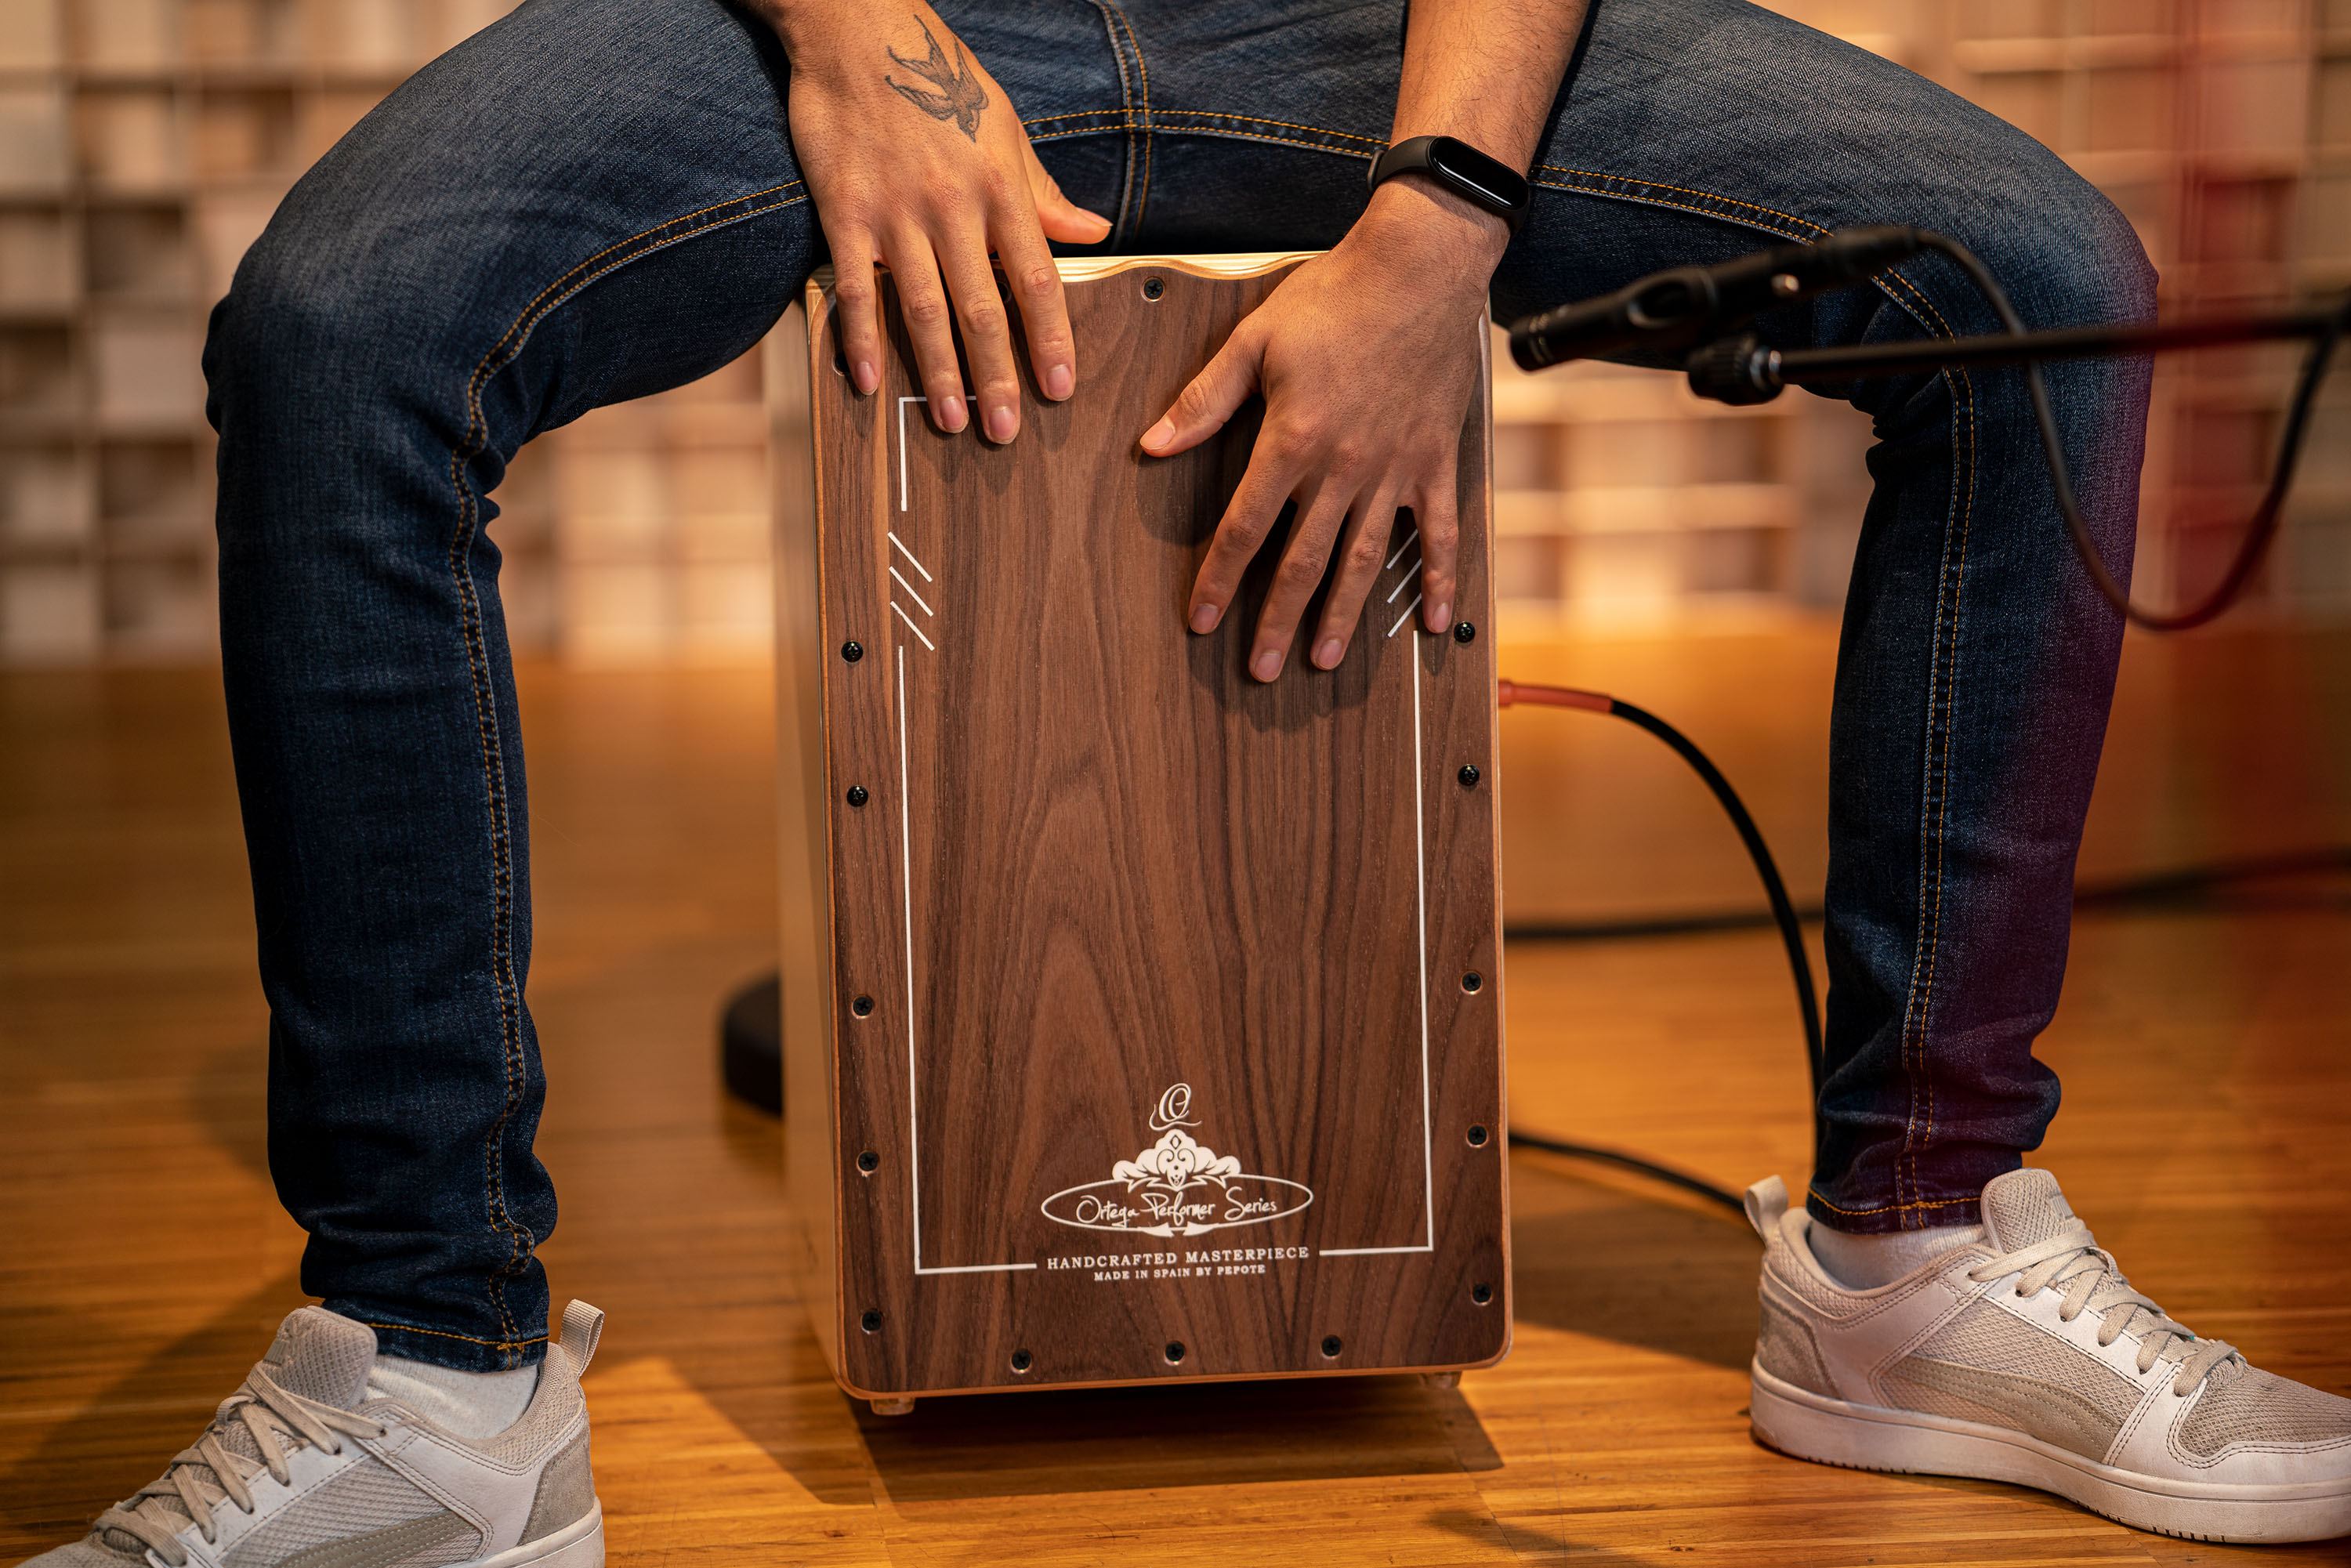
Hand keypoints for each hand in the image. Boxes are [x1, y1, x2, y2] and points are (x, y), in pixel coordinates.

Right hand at [764, 0, 1110, 438]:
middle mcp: (952, 207)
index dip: (1051, 340)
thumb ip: (1044, 193)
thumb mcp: (1005, 128)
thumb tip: (1093, 233)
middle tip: (1005, 432)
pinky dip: (860, 337)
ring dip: (936, 372)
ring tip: (949, 422)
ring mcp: (895, 213)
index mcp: (1001, 189)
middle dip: (996, 378)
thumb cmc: (938, 78)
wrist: (857, 28)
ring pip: (922, 309)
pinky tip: (868, 380)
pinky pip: (853, 287)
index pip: (1038, 279)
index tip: (1061, 388)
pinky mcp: (844, 212)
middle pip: (982, 309)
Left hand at [1138, 182, 1503, 677]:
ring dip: (1343, 616)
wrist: (1420, 268)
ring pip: (1365, 560)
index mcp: (1292, 440)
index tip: (1202, 621)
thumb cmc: (1333, 298)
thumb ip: (1204, 400)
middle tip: (1261, 671)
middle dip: (1277, 619)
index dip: (1221, 578)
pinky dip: (1439, 581)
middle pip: (1303, 561)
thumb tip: (1152, 445)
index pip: (1246, 527)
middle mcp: (1344, 467)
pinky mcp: (1435, 462)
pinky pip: (1440, 534)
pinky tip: (1431, 625)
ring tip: (1324, 660)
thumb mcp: (1254, 339)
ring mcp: (1395, 470)